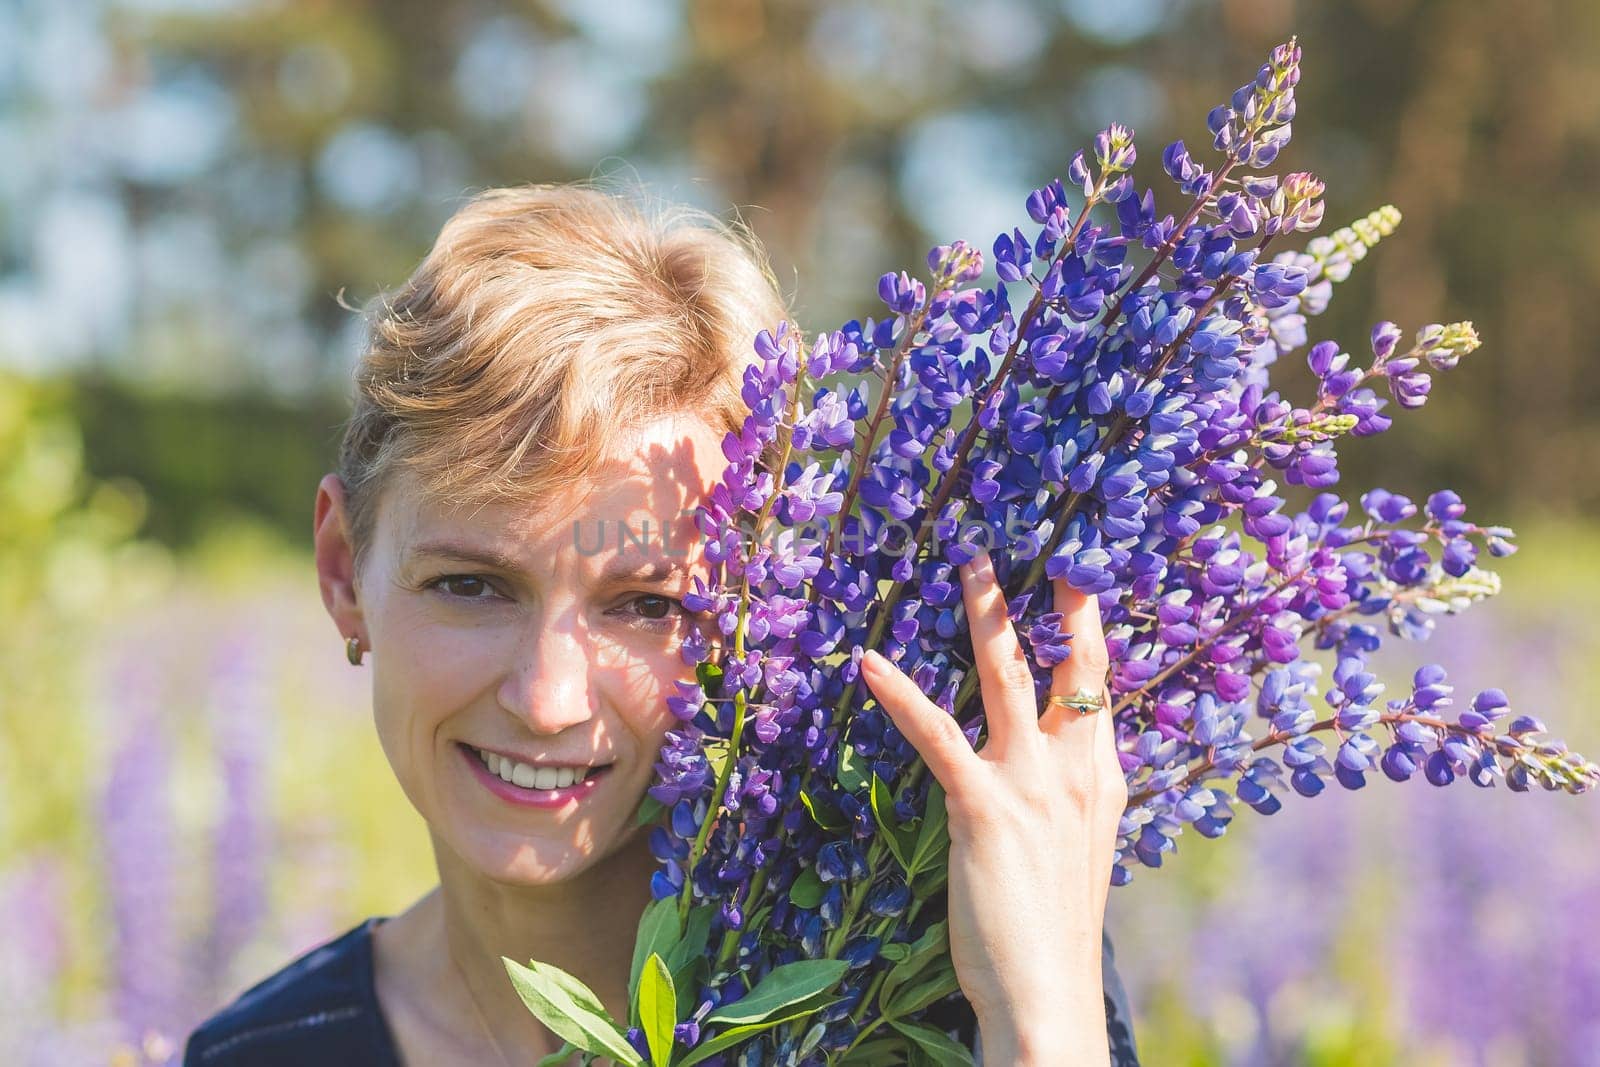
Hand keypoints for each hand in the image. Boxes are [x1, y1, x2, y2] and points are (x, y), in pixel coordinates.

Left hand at [859, 547, 1125, 1063]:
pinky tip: (871, 663)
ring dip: (988, 614)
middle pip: (1072, 663)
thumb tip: (1057, 756)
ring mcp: (1032, 783)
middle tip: (1040, 544)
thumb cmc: (1054, 927)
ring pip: (1008, 675)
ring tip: (970, 565)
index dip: (1090, 627)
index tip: (1079, 574)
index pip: (1100, 684)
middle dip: (1057, 599)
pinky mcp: (983, 805)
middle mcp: (1076, 769)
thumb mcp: (1079, 846)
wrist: (1049, 994)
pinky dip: (901, 693)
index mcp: (1101, 777)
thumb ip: (1071, 792)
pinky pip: (937, 733)